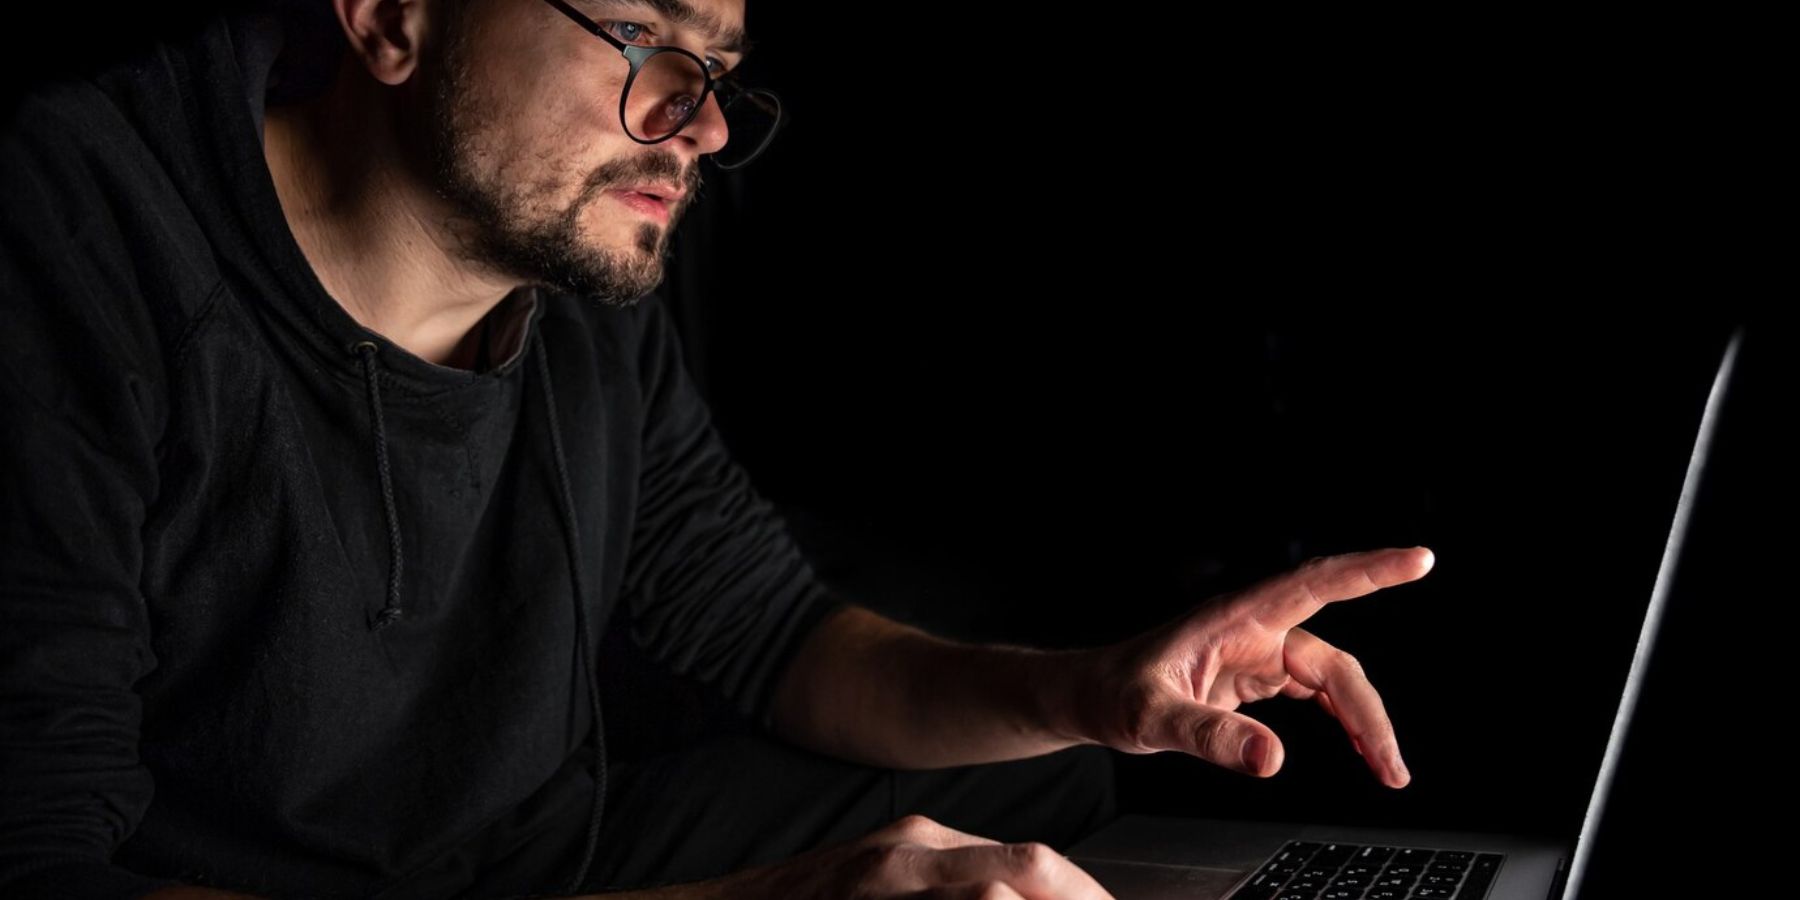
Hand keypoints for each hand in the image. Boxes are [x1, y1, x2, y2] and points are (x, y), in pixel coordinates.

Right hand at [725, 813, 1114, 898]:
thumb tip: (1018, 893)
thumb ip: (951, 885)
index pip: (1030, 863)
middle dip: (1080, 899)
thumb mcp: (886, 883)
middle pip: (1025, 872)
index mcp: (921, 844)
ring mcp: (882, 889)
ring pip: (992, 894)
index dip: (1084, 894)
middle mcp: (907, 858)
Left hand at [1066, 546, 1434, 788]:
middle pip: (1333, 661)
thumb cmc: (1110, 694)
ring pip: (1330, 680)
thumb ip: (1207, 734)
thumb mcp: (1150, 717)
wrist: (1088, 698)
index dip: (1369, 570)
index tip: (1418, 560)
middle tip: (1391, 767)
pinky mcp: (1255, 677)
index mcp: (1234, 619)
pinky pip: (1314, 693)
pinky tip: (1361, 750)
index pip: (1313, 584)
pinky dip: (1342, 720)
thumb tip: (1270, 759)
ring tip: (1386, 770)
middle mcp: (1253, 630)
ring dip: (1362, 722)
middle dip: (1368, 712)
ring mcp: (1257, 653)